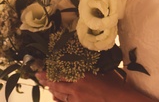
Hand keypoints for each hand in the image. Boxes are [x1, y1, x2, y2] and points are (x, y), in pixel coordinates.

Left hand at [35, 70, 153, 101]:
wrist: (120, 100)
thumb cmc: (115, 85)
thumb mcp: (103, 71)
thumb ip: (93, 67)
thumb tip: (89, 61)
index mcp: (82, 76)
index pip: (61, 73)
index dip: (50, 71)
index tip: (42, 68)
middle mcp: (76, 88)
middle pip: (57, 84)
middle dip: (46, 80)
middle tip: (39, 76)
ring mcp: (77, 100)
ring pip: (60, 95)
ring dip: (52, 89)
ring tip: (46, 85)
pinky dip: (59, 100)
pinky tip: (55, 97)